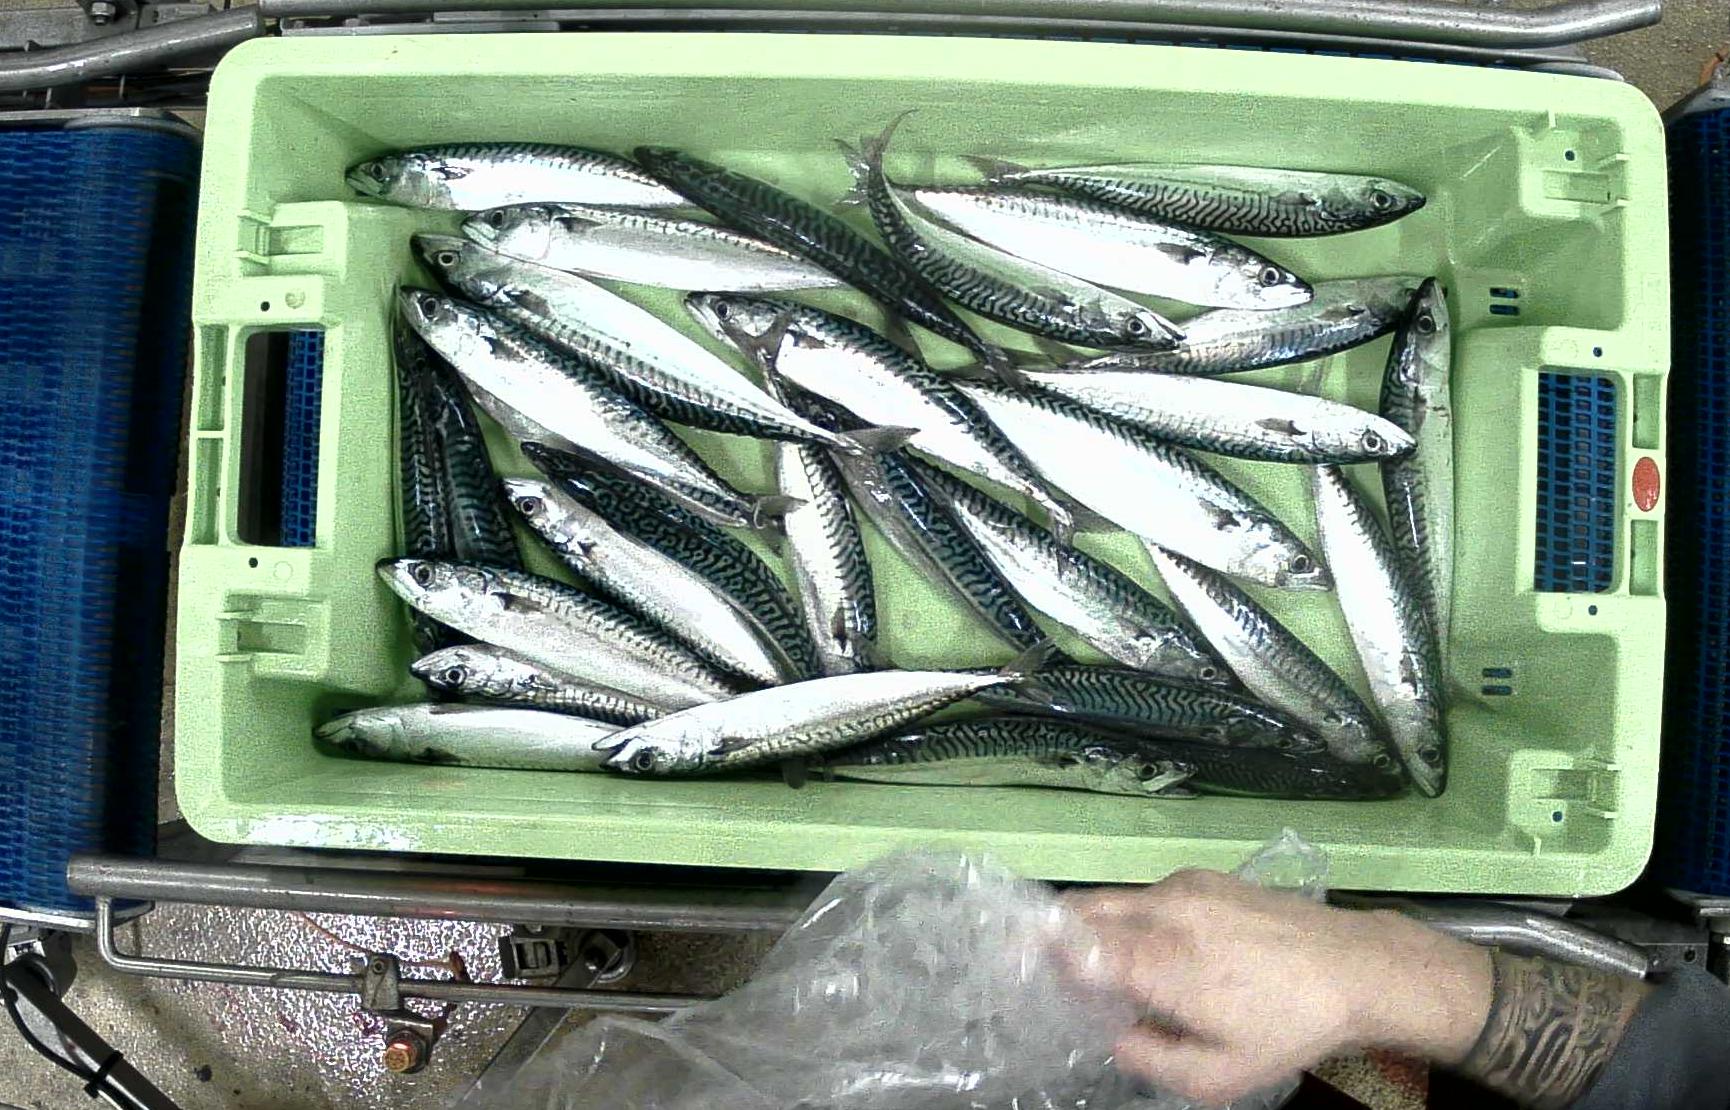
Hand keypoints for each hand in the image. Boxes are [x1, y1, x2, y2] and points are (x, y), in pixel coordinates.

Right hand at [1064, 869, 1492, 1104]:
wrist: (1356, 968)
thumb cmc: (1287, 1027)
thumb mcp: (1218, 1077)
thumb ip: (1150, 1058)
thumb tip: (1113, 1035)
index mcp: (1160, 961)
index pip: (1074, 945)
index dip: (1038, 954)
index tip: (1019, 970)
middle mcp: (1162, 911)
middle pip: (1082, 910)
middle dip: (1053, 935)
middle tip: (1046, 969)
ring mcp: (1184, 886)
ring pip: (1113, 899)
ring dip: (1094, 927)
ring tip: (1104, 967)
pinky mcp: (1205, 877)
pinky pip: (1147, 894)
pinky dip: (1132, 917)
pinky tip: (1156, 949)